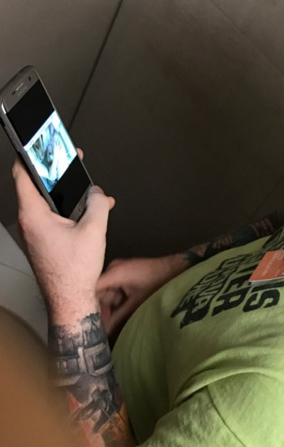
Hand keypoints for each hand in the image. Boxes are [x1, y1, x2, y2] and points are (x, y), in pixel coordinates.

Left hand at [15, 163, 109, 322]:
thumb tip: (97, 193)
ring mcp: (34, 233)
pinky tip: (88, 214)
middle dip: (56, 174)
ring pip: (47, 204)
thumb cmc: (74, 273)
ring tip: (87, 192)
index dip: (31, 156)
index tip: (39, 145)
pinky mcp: (42, 242)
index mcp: (34, 215)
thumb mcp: (94, 231)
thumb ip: (97, 204)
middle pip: (36, 187)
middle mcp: (29, 223)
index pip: (22, 174)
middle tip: (68, 163)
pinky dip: (68, 212)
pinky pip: (52, 219)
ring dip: (66, 195)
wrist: (70, 301)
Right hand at [97, 250, 188, 336]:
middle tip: (103, 326)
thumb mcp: (136, 304)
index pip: (91, 289)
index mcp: (114, 272)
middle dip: (101, 309)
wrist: (177, 271)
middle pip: (98, 291)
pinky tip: (121, 313)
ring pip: (107, 292)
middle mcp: (113, 269)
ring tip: (114, 321)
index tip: (87, 321)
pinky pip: (115, 290)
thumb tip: (104, 332)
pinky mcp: (125, 275)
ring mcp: (119, 271)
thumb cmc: (158, 285)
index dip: (88, 305)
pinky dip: (116, 301)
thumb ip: (118, 318)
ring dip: (110, 307)